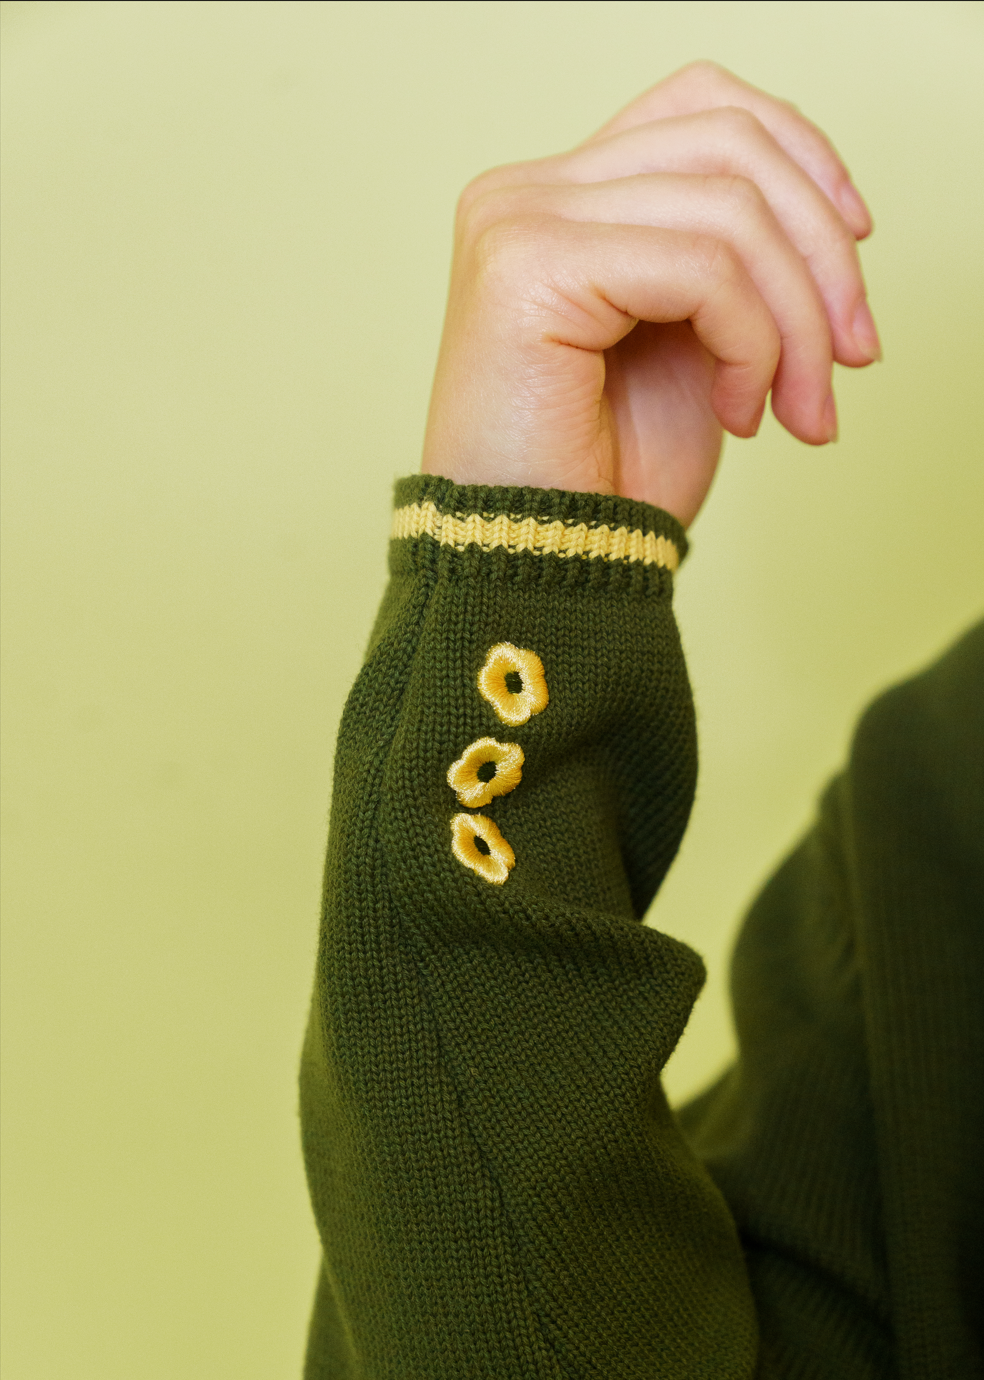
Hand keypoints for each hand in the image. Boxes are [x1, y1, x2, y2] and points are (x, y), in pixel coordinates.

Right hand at [421, 61, 878, 527]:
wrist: (540, 569)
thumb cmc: (606, 476)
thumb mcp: (695, 343)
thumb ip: (734, 260)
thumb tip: (837, 225)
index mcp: (558, 198)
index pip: (703, 106)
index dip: (800, 158)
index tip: (854, 256)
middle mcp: (525, 191)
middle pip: (730, 147)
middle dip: (820, 259)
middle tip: (850, 361)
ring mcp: (517, 219)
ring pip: (729, 206)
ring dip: (797, 320)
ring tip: (794, 408)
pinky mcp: (527, 265)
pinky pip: (702, 267)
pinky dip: (751, 344)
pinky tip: (737, 415)